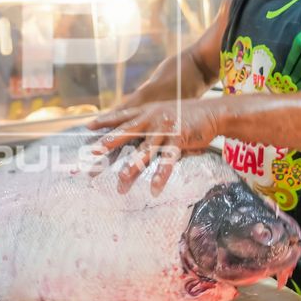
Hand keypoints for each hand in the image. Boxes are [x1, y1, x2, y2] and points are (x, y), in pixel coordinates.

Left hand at [87, 99, 222, 194]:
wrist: (212, 112)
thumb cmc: (185, 115)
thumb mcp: (162, 113)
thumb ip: (147, 122)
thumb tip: (132, 133)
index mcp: (146, 112)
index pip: (122, 116)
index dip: (105, 121)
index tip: (88, 127)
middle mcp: (152, 119)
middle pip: (127, 132)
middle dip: (109, 142)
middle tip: (94, 153)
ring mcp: (165, 130)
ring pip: (145, 150)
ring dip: (133, 167)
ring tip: (121, 181)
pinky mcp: (179, 140)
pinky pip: (168, 160)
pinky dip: (161, 175)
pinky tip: (155, 188)